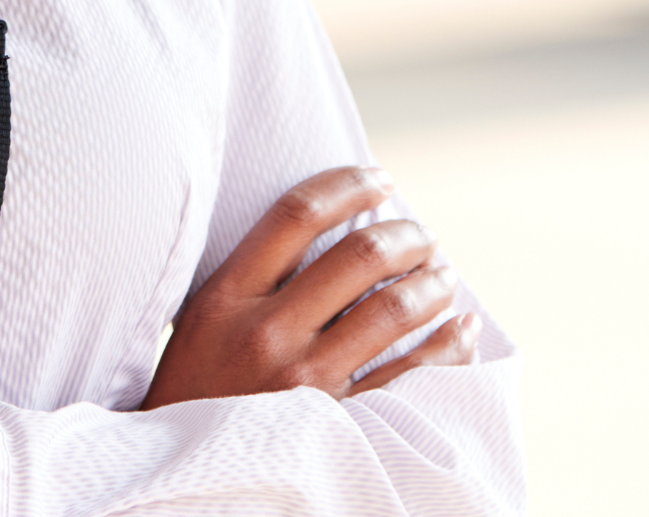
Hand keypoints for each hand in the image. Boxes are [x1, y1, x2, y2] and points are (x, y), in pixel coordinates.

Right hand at [143, 164, 481, 408]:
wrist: (185, 469)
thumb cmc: (194, 384)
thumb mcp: (200, 318)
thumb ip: (250, 277)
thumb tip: (323, 232)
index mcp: (228, 295)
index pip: (295, 214)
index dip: (346, 185)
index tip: (378, 179)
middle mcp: (268, 331)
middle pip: (355, 257)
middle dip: (403, 235)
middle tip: (421, 234)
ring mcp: (305, 380)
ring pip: (391, 311)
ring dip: (431, 283)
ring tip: (442, 273)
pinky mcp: (338, 424)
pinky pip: (409, 377)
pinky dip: (448, 346)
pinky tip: (463, 328)